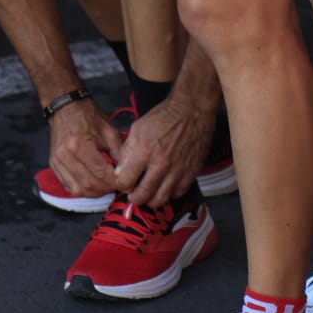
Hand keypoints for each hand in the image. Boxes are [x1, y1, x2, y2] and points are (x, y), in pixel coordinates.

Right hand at [46, 98, 122, 199]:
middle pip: (89, 184)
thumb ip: (119, 152)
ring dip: (94, 192)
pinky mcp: (53, 165)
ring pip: (78, 189)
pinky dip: (82, 190)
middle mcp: (66, 155)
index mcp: (80, 144)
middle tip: (117, 186)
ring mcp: (57, 161)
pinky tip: (92, 185)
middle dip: (106, 189)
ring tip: (106, 186)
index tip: (125, 183)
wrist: (65, 108)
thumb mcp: (109, 130)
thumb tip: (127, 172)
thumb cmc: (88, 116)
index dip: (115, 182)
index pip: (101, 172)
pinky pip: (68, 186)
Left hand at [113, 93, 212, 207]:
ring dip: (150, 200)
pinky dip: (169, 194)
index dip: (121, 184)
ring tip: (148, 194)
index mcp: (144, 151)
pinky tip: (164, 187)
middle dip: (134, 198)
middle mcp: (161, 164)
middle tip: (133, 194)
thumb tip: (120, 171)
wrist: (191, 112)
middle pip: (142, 196)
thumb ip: (127, 151)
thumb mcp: (138, 128)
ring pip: (160, 199)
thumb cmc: (164, 117)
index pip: (125, 182)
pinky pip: (177, 194)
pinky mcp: (190, 174)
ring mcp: (177, 171)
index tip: (123, 182)